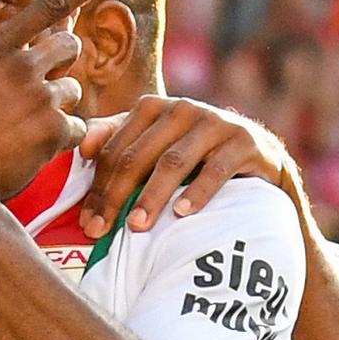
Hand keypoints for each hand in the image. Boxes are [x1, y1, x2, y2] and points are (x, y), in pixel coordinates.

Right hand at [0, 0, 125, 198]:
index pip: (50, 4)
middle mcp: (20, 65)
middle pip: (69, 45)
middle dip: (59, 60)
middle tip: (28, 87)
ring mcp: (39, 98)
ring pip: (72, 89)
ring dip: (54, 104)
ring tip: (17, 124)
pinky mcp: (53, 132)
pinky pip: (78, 127)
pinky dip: (61, 138)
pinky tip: (29, 148)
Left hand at [78, 96, 296, 237]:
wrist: (256, 153)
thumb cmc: (193, 153)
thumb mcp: (155, 143)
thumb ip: (118, 139)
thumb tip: (82, 148)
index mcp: (152, 107)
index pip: (115, 149)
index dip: (98, 186)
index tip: (86, 222)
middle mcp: (181, 109)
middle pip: (138, 156)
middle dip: (116, 196)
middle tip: (101, 231)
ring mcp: (214, 123)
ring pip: (173, 162)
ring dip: (152, 196)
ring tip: (137, 226)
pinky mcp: (243, 142)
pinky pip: (216, 169)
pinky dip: (198, 192)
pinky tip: (183, 213)